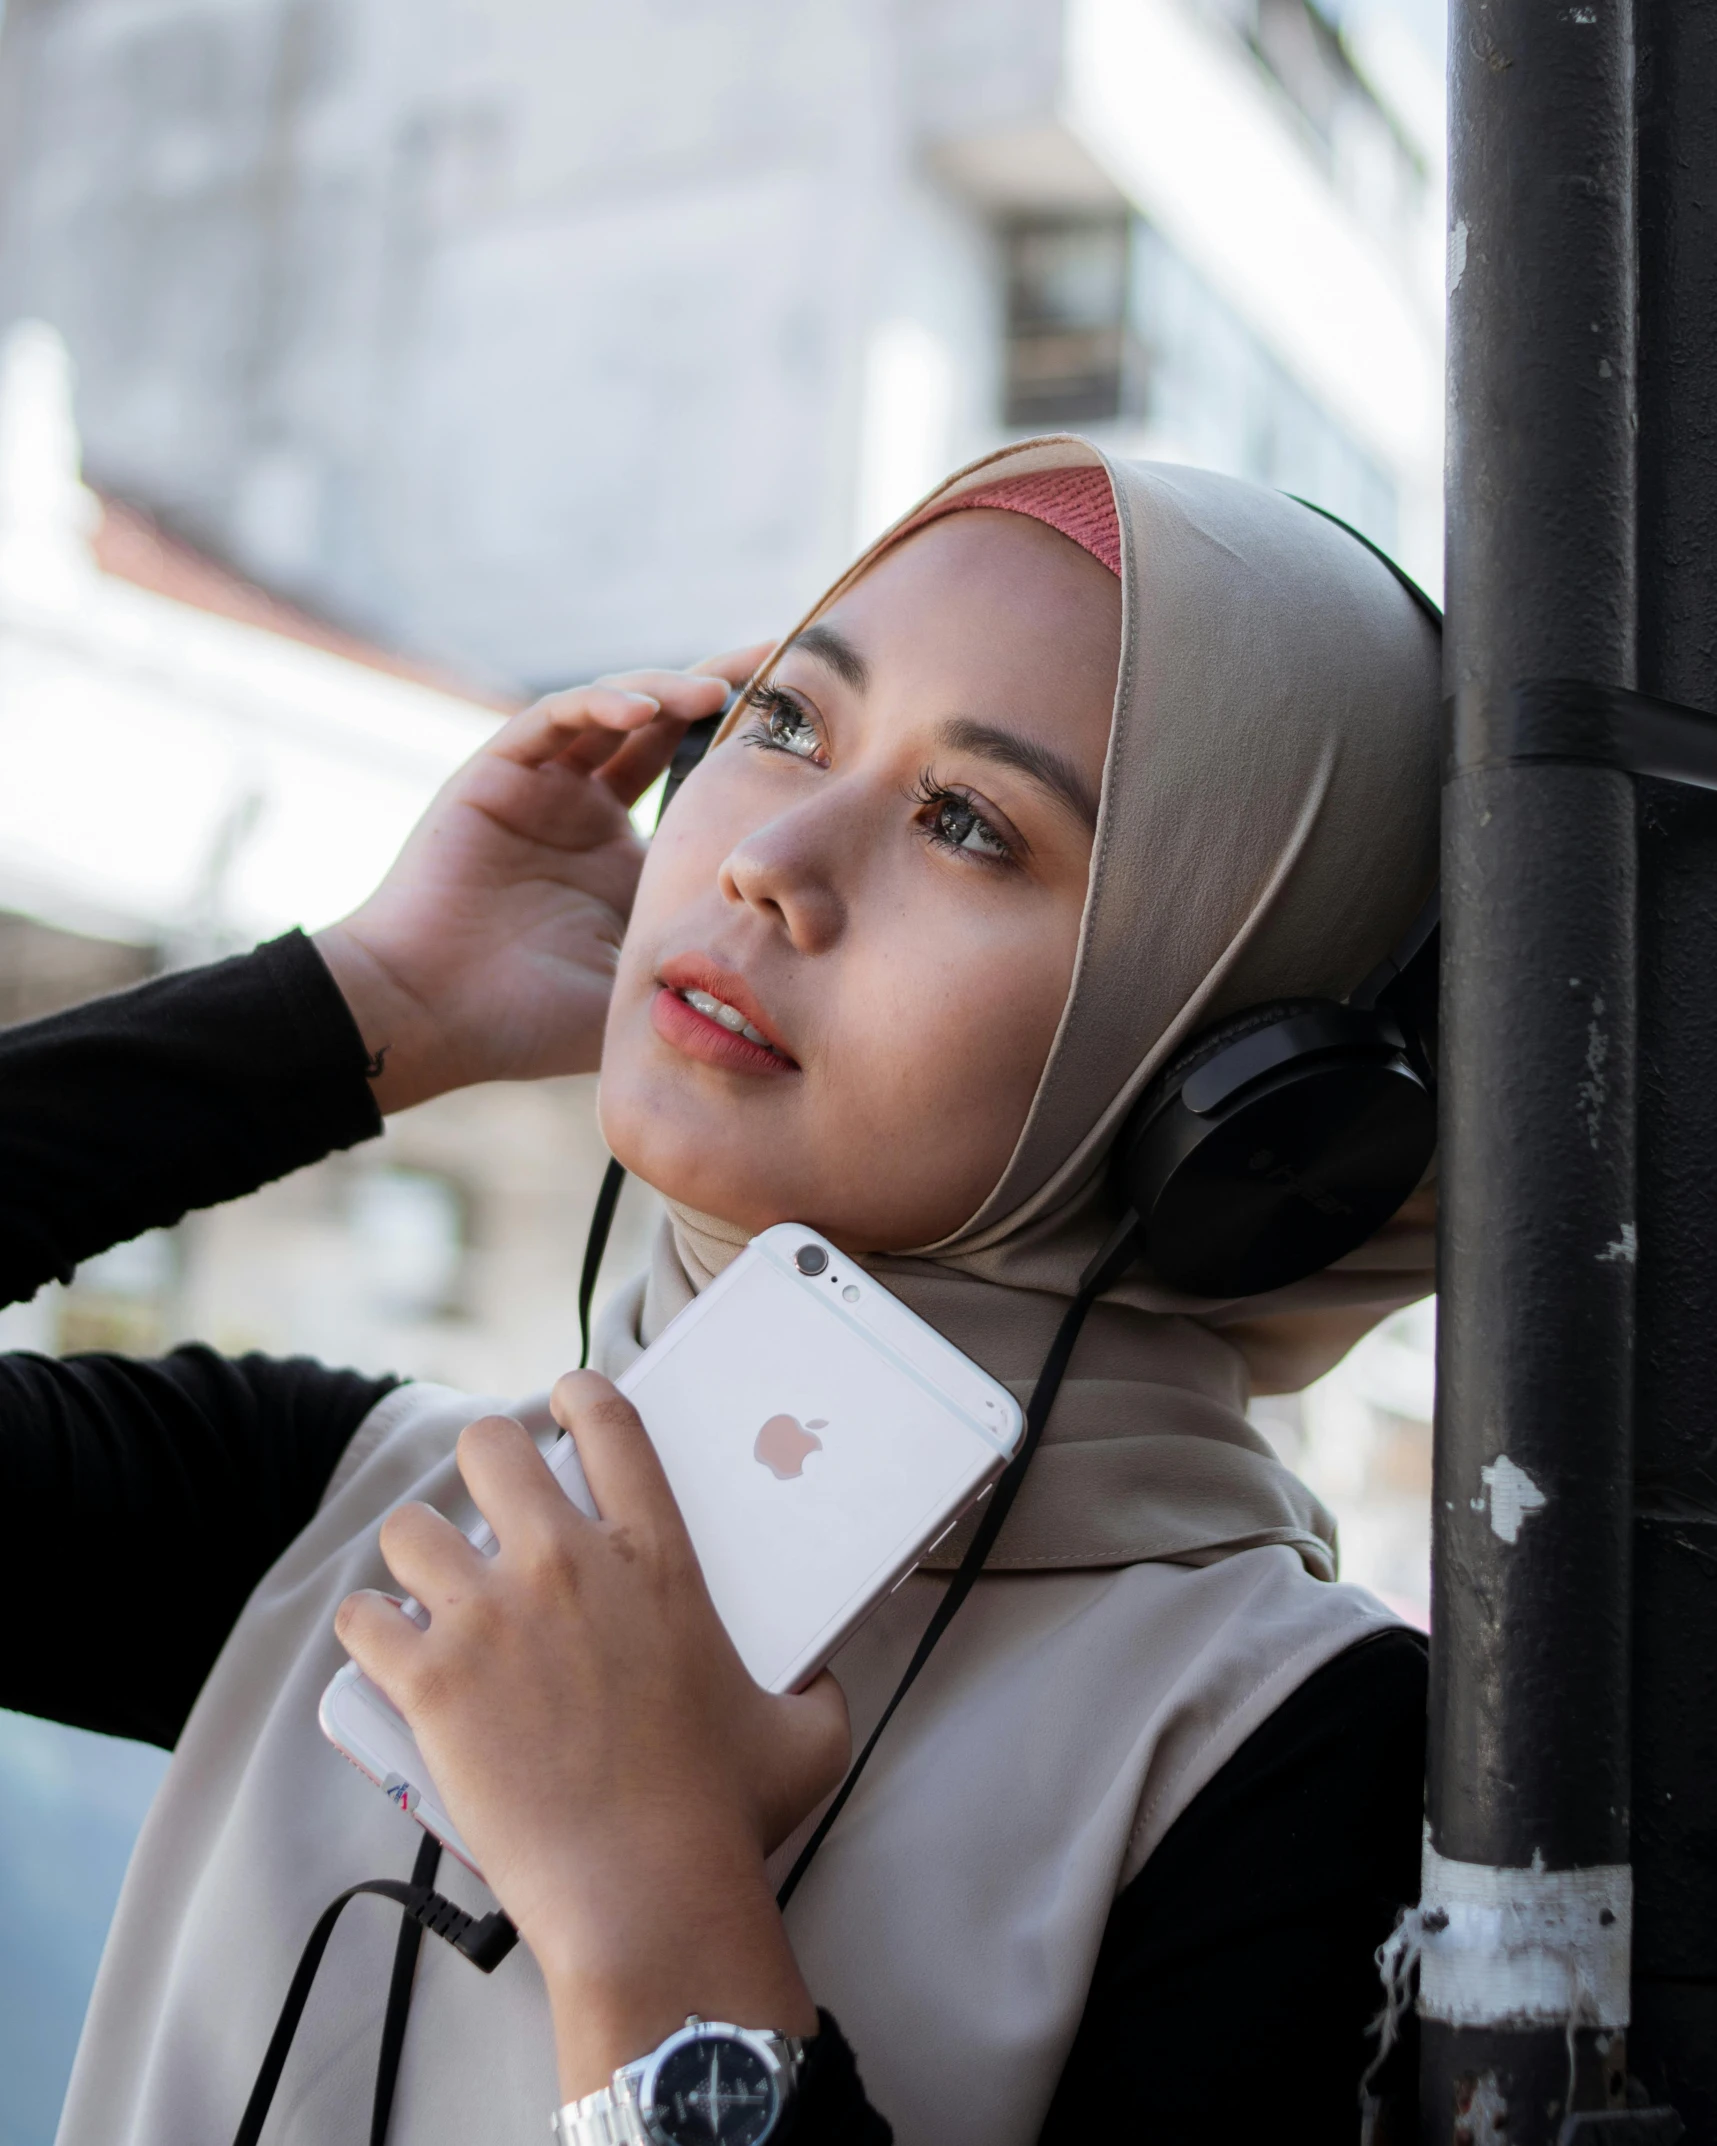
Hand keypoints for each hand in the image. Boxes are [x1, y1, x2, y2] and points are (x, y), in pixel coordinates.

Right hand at [316, 646, 769, 1111]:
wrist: (430, 1018)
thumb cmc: (527, 1020)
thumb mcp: (640, 985)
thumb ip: (698, 962)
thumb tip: (795, 977)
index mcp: (623, 860)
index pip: (692, 784)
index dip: (742, 754)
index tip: (810, 732)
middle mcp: (584, 813)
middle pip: (661, 728)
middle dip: (720, 691)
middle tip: (782, 665)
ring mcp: (540, 789)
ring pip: (612, 710)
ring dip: (664, 691)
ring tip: (716, 691)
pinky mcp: (495, 774)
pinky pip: (552, 719)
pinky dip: (599, 704)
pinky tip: (644, 708)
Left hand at [335, 1373, 848, 2097]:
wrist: (647, 1896)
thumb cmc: (725, 1816)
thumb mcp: (806, 1734)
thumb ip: (813, 1688)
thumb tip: (820, 1683)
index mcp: (655, 1558)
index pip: (609, 1424)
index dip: (576, 1395)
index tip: (561, 1404)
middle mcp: (567, 1565)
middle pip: (490, 1447)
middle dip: (483, 1465)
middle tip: (487, 1508)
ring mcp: (491, 1618)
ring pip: (411, 1528)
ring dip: (417, 1556)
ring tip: (428, 1588)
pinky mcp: (430, 1681)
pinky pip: (363, 1619)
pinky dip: (369, 1631)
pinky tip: (386, 1647)